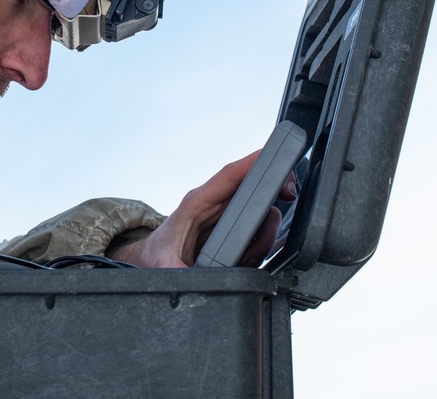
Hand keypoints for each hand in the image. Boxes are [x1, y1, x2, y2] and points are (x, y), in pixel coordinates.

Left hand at [110, 151, 297, 267]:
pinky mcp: (232, 231)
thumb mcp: (161, 266)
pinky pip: (257, 229)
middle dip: (274, 192)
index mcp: (197, 203)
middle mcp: (214, 205)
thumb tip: (188, 280)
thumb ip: (176, 271)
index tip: (278, 156)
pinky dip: (262, 243)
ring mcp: (224, 216)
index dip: (255, 162)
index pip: (229, 175)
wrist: (149, 264)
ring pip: (260, 210)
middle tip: (286, 200)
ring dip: (266, 231)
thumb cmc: (155, 256)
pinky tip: (250, 259)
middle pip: (252, 186)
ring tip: (251, 255)